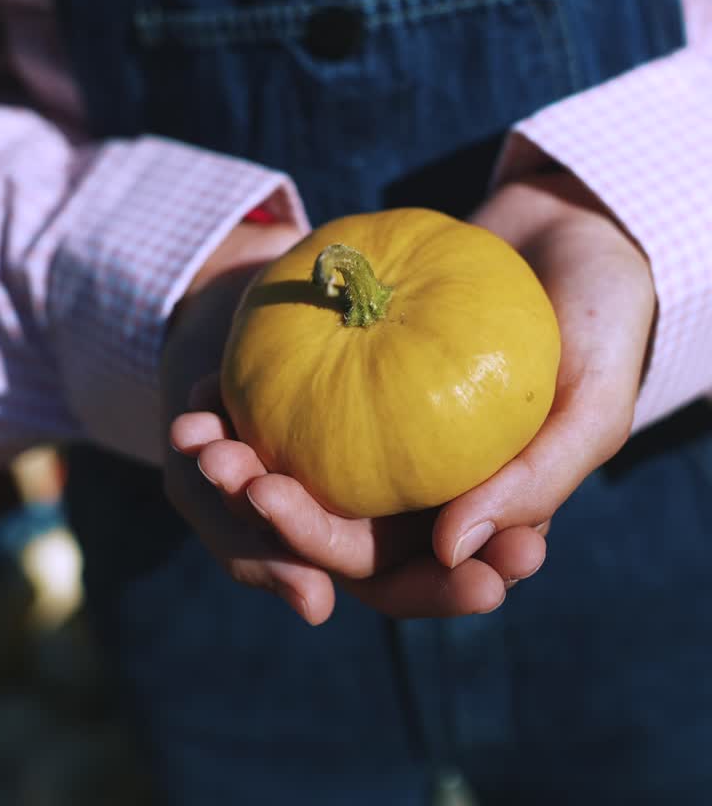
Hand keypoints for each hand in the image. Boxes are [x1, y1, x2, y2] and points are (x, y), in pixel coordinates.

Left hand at [168, 172, 654, 624]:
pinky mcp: (347, 373)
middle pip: (335, 530)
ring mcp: (381, 428)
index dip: (363, 577)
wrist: (571, 227)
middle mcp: (421, 485)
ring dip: (243, 468)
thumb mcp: (592, 404)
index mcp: (477, 515)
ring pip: (298, 472)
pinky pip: (286, 400)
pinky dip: (239, 403)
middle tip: (241, 480)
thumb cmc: (602, 323)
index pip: (411, 577)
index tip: (306, 566)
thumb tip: (447, 549)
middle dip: (280, 521)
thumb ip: (536, 481)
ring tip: (206, 444)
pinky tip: (203, 395)